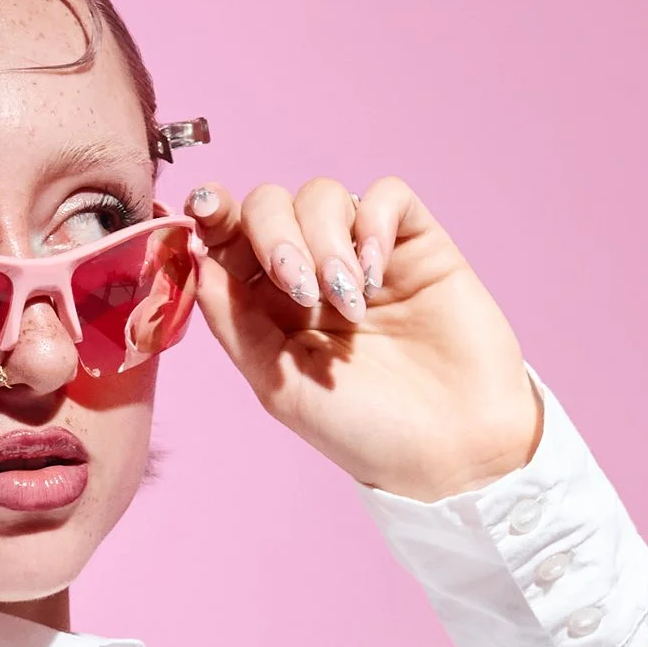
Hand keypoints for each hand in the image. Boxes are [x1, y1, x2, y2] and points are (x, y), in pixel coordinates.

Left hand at [186, 175, 542, 500]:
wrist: (452, 450)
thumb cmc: (366, 431)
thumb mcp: (280, 387)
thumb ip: (234, 323)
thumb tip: (195, 256)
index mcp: (270, 307)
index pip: (230, 237)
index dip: (215, 214)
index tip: (207, 213)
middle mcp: (313, 273)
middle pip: (271, 204)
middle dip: (274, 236)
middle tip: (301, 291)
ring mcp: (365, 255)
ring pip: (323, 195)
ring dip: (325, 243)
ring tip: (350, 305)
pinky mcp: (417, 246)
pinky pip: (387, 196)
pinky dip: (373, 222)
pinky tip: (376, 274)